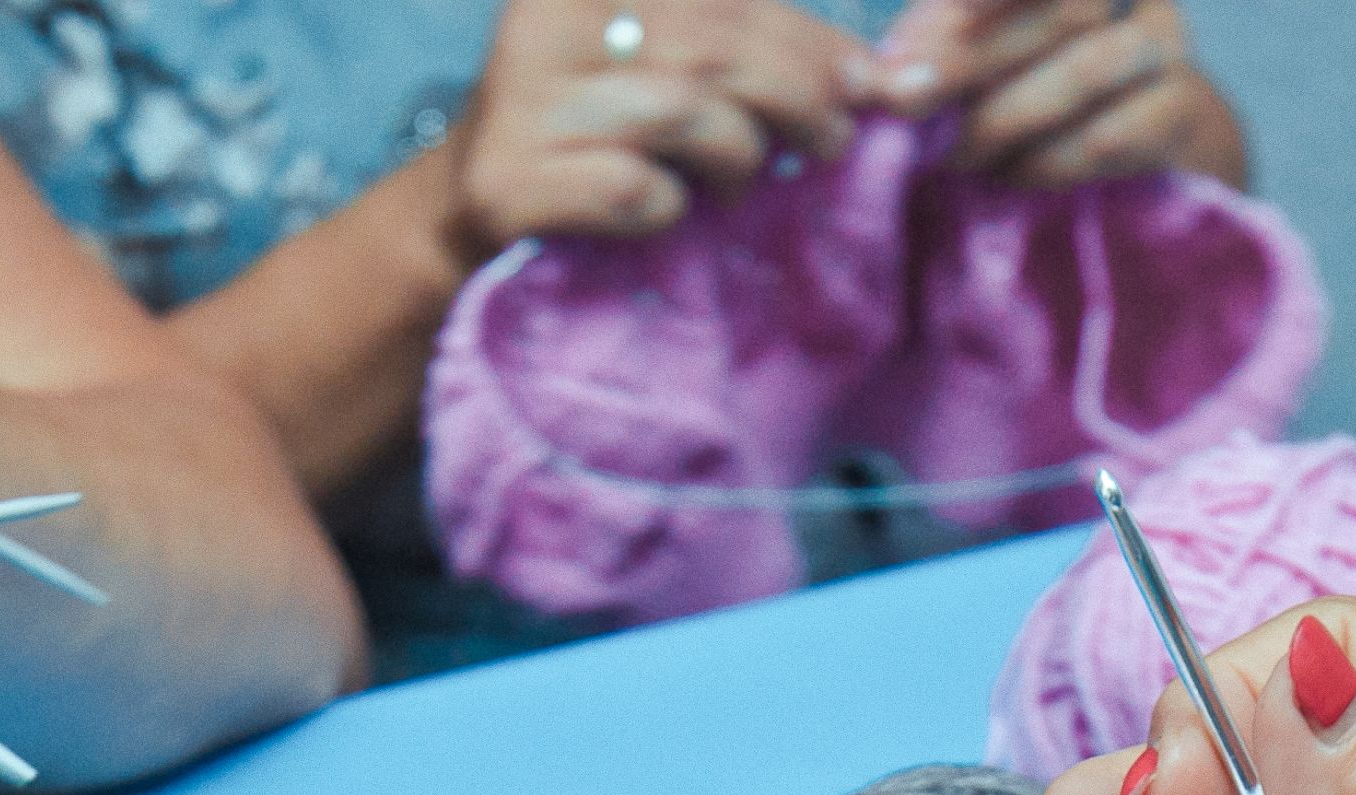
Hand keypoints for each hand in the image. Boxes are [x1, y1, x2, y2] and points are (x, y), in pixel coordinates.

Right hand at [449, 0, 861, 249]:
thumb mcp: (666, 59)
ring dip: (737, 157)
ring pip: (682, 113)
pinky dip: (670, 208)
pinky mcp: (509, 181)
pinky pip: (633, 190)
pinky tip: (670, 213)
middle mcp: (549, 17)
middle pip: (713, 47)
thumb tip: (886, 75)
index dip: (810, 40)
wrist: (469, 209)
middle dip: (795, 99)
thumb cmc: (597, 129)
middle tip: (828, 143)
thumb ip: (754, 49)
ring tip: (748, 181)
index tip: (872, 86)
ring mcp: (522, 99)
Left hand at [860, 0, 1242, 188]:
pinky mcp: (1181, 113)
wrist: (1144, 146)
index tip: (936, 24)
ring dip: (1009, 116)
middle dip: (972, 58)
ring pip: (1088, 68)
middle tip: (908, 102)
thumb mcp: (985, 56)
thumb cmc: (1040, 89)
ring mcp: (1165, 47)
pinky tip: (1014, 177)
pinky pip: (1112, 134)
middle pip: (1064, 9)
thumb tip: (876, 81)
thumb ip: (939, 49)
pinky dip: (1052, 160)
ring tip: (958, 155)